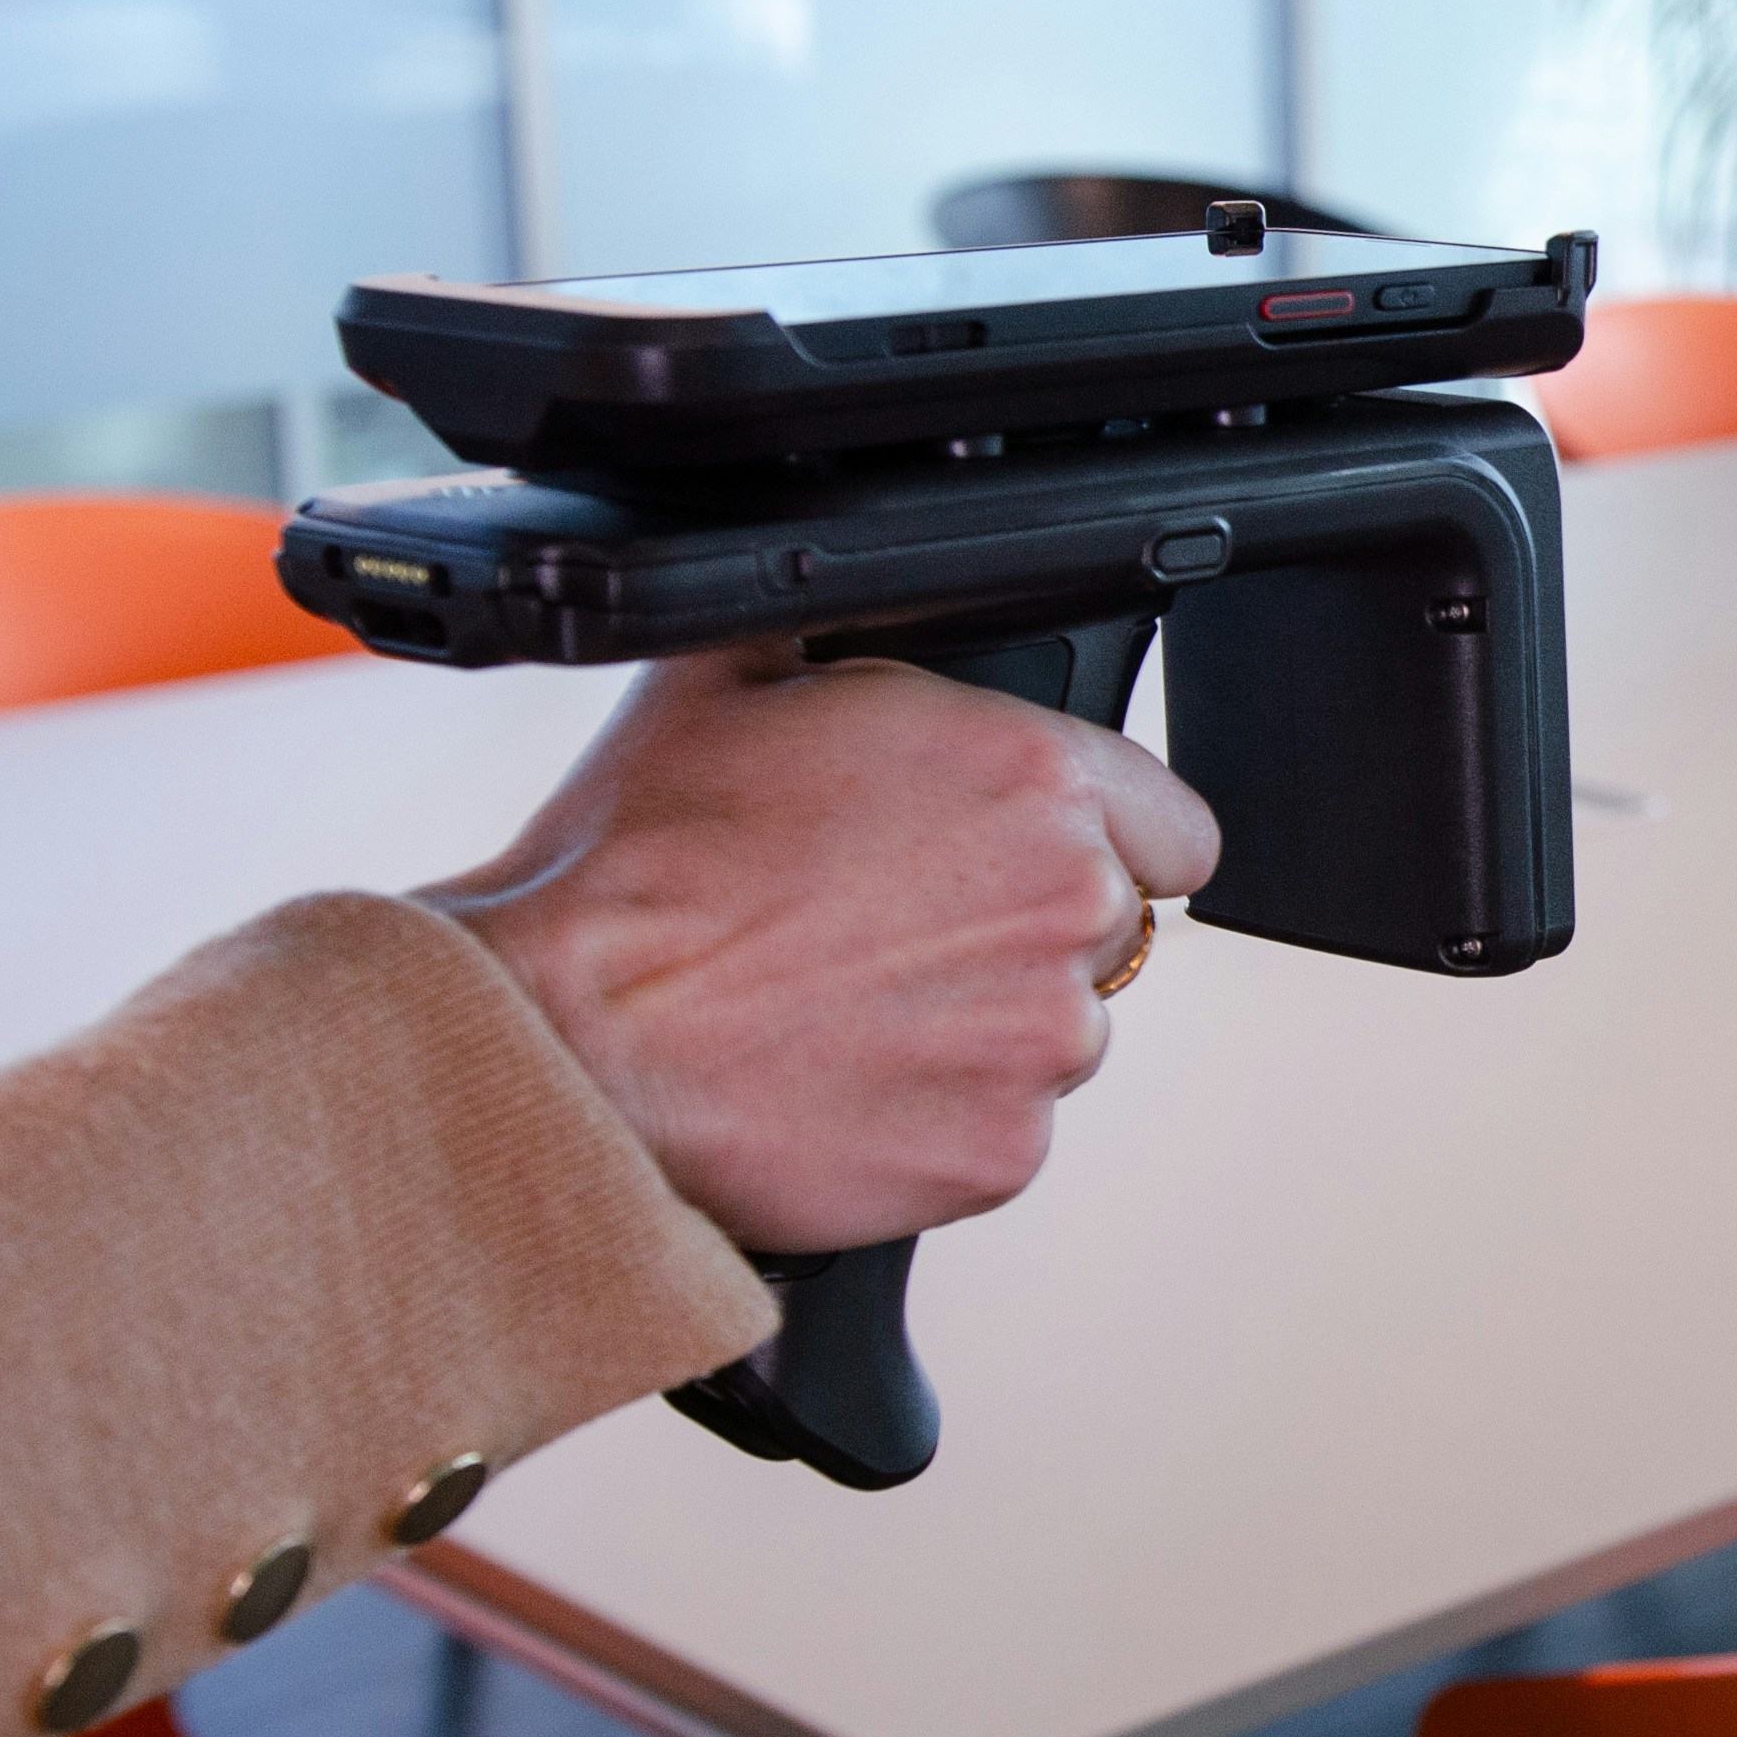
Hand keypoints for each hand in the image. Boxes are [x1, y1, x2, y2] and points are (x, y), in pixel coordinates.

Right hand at [418, 646, 1221, 1254]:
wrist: (564, 1033)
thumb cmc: (636, 865)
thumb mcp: (737, 677)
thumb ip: (858, 642)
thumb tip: (867, 586)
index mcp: (1033, 779)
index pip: (1172, 827)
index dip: (1106, 843)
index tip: (1032, 864)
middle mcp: (1065, 904)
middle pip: (1104, 932)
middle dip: (1016, 934)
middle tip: (891, 937)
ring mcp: (1041, 1037)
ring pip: (1053, 1037)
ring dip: (977, 1033)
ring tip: (842, 1013)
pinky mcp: (1001, 1150)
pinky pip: (1001, 1134)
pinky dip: (939, 1122)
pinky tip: (838, 1084)